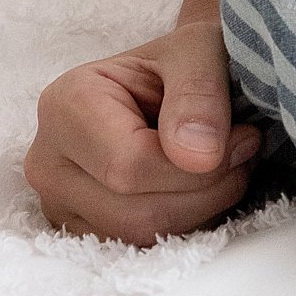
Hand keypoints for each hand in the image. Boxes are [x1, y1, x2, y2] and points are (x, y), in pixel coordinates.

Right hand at [24, 18, 262, 242]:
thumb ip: (199, 92)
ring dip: (201, 208)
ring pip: (138, 235)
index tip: (246, 137)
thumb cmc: (181, 60)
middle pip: (133, 211)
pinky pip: (139, 246)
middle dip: (206, 189)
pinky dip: (185, 222)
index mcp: (65, 106)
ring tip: (229, 165)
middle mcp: (49, 161)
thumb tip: (198, 156)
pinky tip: (203, 186)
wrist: (172, 74)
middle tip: (244, 153)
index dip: (200, 165)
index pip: (130, 166)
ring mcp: (60, 202)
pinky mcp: (83, 227)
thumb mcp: (200, 49)